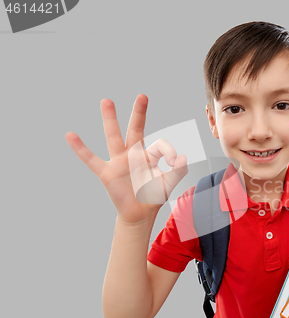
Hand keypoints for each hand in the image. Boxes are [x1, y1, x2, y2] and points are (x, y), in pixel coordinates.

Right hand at [65, 94, 187, 223]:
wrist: (139, 215)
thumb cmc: (152, 197)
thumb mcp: (169, 183)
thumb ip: (178, 170)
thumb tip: (182, 157)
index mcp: (148, 155)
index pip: (160, 145)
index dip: (168, 152)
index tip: (173, 162)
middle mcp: (132, 155)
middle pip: (135, 130)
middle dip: (139, 114)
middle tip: (142, 96)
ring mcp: (119, 162)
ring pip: (113, 137)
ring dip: (110, 119)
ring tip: (107, 101)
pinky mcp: (107, 174)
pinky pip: (91, 159)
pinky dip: (81, 149)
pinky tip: (70, 135)